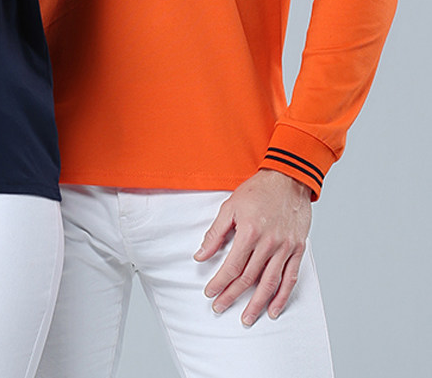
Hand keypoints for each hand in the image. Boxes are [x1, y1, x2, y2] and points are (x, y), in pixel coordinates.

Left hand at [194, 170, 311, 325]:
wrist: (288, 178)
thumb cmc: (258, 190)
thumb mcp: (230, 206)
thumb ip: (215, 233)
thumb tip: (200, 255)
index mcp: (249, 232)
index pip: (231, 266)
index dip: (219, 282)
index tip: (210, 293)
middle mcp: (268, 243)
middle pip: (248, 278)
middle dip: (232, 296)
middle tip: (220, 307)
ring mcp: (285, 248)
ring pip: (269, 283)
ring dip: (257, 304)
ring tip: (247, 318)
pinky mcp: (298, 249)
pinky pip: (290, 278)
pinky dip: (282, 297)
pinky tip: (274, 309)